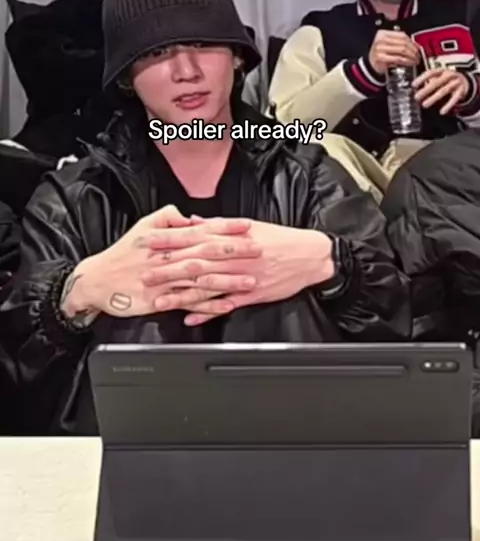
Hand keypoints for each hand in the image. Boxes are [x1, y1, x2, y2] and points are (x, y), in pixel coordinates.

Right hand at [61, 205, 257, 319]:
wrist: (98, 281)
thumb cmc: (122, 254)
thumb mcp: (143, 227)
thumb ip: (167, 218)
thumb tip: (189, 217)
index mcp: (168, 239)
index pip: (203, 230)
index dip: (226, 228)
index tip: (247, 226)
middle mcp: (170, 258)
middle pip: (208, 253)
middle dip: (235, 251)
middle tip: (259, 249)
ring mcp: (168, 281)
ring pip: (203, 279)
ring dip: (229, 280)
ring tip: (251, 280)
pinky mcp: (163, 301)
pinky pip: (191, 303)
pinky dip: (210, 305)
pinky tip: (228, 305)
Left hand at [144, 220, 334, 325]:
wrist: (309, 255)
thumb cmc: (279, 239)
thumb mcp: (249, 226)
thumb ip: (219, 226)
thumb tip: (194, 222)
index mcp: (231, 238)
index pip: (194, 238)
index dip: (170, 241)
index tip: (149, 242)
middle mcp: (233, 258)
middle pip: (195, 263)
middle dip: (168, 269)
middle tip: (145, 274)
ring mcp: (241, 278)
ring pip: (206, 286)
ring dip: (182, 294)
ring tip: (160, 301)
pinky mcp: (251, 295)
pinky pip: (225, 305)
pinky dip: (207, 313)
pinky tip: (190, 318)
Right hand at [368, 29, 419, 75]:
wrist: (370, 65)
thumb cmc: (381, 55)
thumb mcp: (388, 45)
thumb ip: (399, 42)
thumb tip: (416, 45)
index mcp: (383, 33)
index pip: (402, 35)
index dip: (412, 42)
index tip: (418, 48)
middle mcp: (381, 39)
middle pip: (403, 42)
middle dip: (414, 50)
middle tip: (418, 55)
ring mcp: (380, 48)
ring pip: (402, 50)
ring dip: (412, 56)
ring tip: (416, 60)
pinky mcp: (381, 58)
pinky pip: (398, 58)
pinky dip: (407, 61)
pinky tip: (411, 63)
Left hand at [413, 68, 469, 113]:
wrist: (465, 80)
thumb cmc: (447, 79)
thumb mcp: (439, 76)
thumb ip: (430, 81)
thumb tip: (416, 88)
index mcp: (441, 70)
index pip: (431, 73)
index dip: (422, 78)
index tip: (414, 85)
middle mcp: (449, 75)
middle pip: (436, 82)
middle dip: (426, 90)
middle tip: (416, 97)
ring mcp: (455, 83)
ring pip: (444, 90)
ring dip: (433, 98)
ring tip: (424, 105)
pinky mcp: (461, 91)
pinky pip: (454, 98)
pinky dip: (448, 105)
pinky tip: (442, 111)